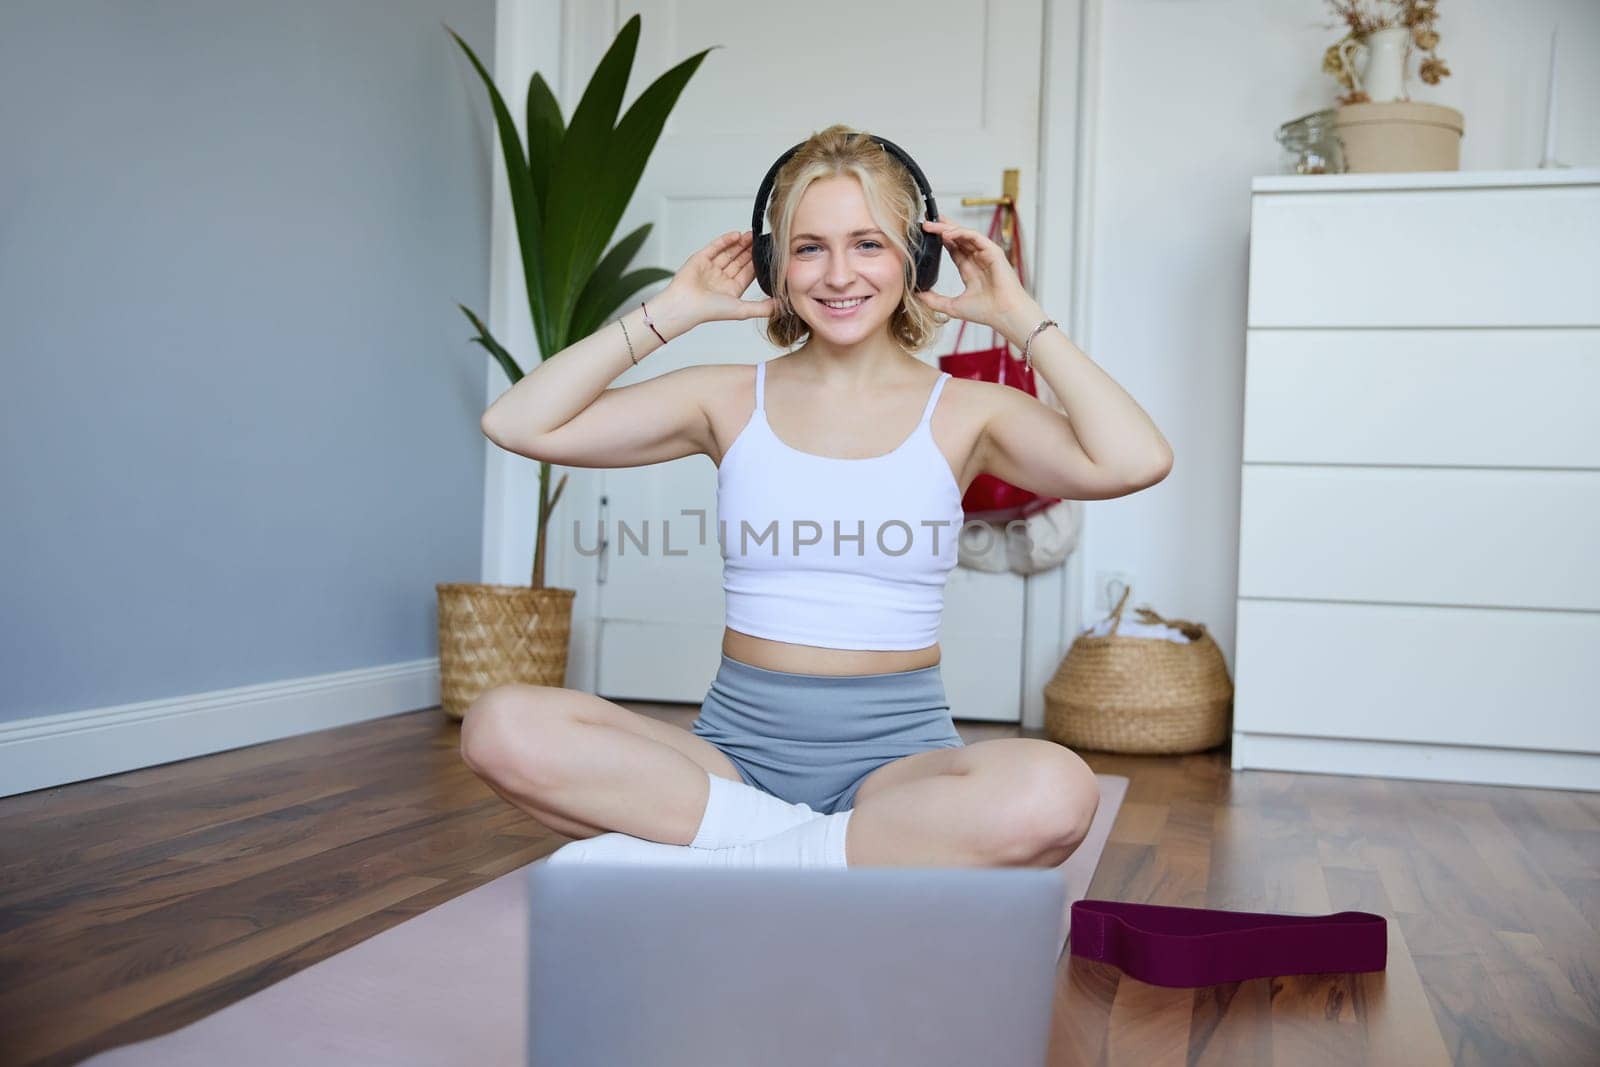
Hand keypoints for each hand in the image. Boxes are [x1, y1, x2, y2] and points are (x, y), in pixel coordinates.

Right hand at [660, 230, 775, 325]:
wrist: (685, 306)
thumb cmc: (710, 311)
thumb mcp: (742, 310)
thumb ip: (763, 308)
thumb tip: (782, 306)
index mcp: (731, 290)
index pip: (748, 272)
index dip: (757, 263)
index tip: (768, 253)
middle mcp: (721, 279)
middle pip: (739, 260)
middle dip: (750, 250)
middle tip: (761, 239)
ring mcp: (710, 268)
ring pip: (728, 252)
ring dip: (740, 244)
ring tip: (751, 235)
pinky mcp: (700, 259)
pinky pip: (715, 247)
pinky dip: (725, 241)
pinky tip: (736, 235)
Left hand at [911, 214, 1034, 330]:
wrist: (1004, 315)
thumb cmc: (986, 312)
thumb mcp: (952, 306)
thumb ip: (934, 301)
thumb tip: (917, 296)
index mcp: (970, 270)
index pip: (953, 249)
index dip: (939, 240)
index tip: (924, 234)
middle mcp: (978, 260)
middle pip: (957, 238)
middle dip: (941, 228)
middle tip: (924, 222)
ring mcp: (985, 254)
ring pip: (964, 234)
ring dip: (947, 228)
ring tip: (930, 225)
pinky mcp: (993, 251)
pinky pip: (975, 236)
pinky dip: (961, 233)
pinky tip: (946, 234)